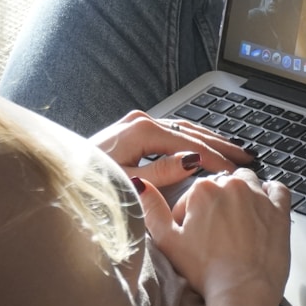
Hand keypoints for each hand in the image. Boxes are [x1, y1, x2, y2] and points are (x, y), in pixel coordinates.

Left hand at [90, 110, 251, 190]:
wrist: (59, 180)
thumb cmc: (88, 184)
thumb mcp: (127, 182)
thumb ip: (161, 173)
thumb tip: (192, 162)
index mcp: (141, 130)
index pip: (189, 144)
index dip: (215, 159)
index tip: (234, 171)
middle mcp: (139, 121)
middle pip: (190, 132)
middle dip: (220, 146)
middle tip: (246, 157)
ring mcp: (135, 123)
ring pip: (183, 129)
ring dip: (208, 140)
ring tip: (232, 151)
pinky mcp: (132, 129)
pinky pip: (171, 132)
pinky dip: (191, 140)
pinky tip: (203, 147)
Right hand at [132, 167, 291, 302]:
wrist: (242, 291)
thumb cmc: (206, 270)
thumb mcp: (167, 241)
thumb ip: (151, 209)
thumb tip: (141, 184)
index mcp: (203, 189)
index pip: (194, 193)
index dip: (192, 215)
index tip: (195, 235)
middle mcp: (232, 185)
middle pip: (222, 186)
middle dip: (218, 204)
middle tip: (216, 233)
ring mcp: (259, 196)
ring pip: (249, 183)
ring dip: (243, 196)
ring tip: (239, 223)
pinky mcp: (279, 210)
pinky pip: (278, 190)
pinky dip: (270, 197)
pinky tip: (262, 213)